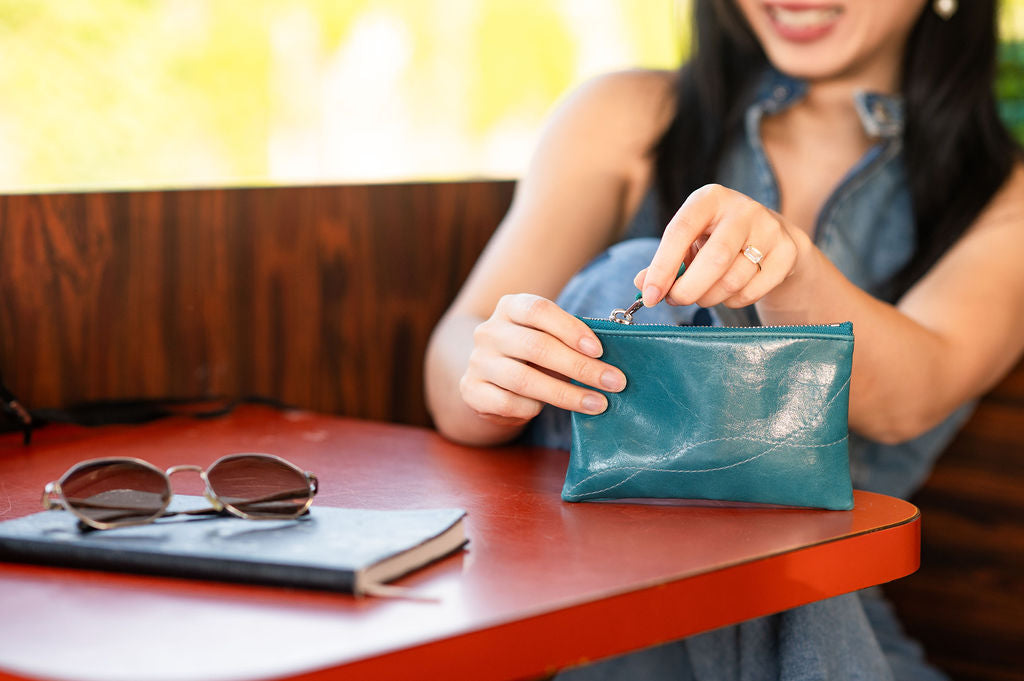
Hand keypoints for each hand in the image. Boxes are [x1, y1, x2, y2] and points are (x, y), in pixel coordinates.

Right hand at [460, 294, 626, 425]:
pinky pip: (508, 403)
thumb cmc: (532, 356)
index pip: (539, 310)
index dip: (570, 328)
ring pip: (524, 379)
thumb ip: (571, 340)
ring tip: (598, 403)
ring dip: (567, 394)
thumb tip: (610, 360)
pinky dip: (533, 408)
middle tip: (614, 382)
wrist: (490, 379)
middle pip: (536, 346)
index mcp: (510, 307)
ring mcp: (478, 361)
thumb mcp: (548, 338)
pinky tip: (549, 410)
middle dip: (580, 367)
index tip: (600, 350)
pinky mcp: (472, 391)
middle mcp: (489, 331)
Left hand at [634, 184, 805, 308]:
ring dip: (709, 297)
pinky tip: (728, 293)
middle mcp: (742, 209)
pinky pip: (752, 291)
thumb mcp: (690, 242)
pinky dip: (733, 301)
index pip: (680, 230)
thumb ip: (665, 262)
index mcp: (709, 198)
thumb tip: (643, 285)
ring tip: (703, 294)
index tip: (650, 295)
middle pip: (715, 259)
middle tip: (675, 301)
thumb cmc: (718, 239)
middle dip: (689, 289)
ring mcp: (770, 229)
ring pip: (733, 280)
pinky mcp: (787, 253)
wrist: (772, 237)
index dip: (662, 266)